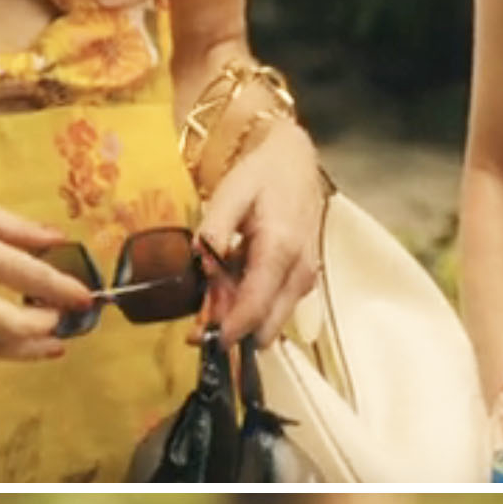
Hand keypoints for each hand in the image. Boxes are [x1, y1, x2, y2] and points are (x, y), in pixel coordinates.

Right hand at [0, 161, 95, 358]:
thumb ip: (10, 225)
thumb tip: (55, 239)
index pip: (23, 275)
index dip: (61, 290)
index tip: (86, 297)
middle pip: (9, 326)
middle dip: (47, 329)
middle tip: (69, 322)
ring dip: (26, 348)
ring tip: (52, 343)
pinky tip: (14, 337)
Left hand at [196, 115, 326, 344]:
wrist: (296, 163)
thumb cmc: (262, 176)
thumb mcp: (231, 193)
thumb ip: (214, 229)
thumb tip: (201, 262)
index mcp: (281, 250)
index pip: (255, 306)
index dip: (227, 330)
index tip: (199, 340)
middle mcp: (299, 272)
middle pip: (267, 325)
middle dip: (232, 332)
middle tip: (197, 327)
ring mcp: (305, 278)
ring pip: (272, 321)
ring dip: (241, 321)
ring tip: (212, 301)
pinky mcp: (302, 281)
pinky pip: (275, 307)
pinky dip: (252, 307)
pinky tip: (232, 286)